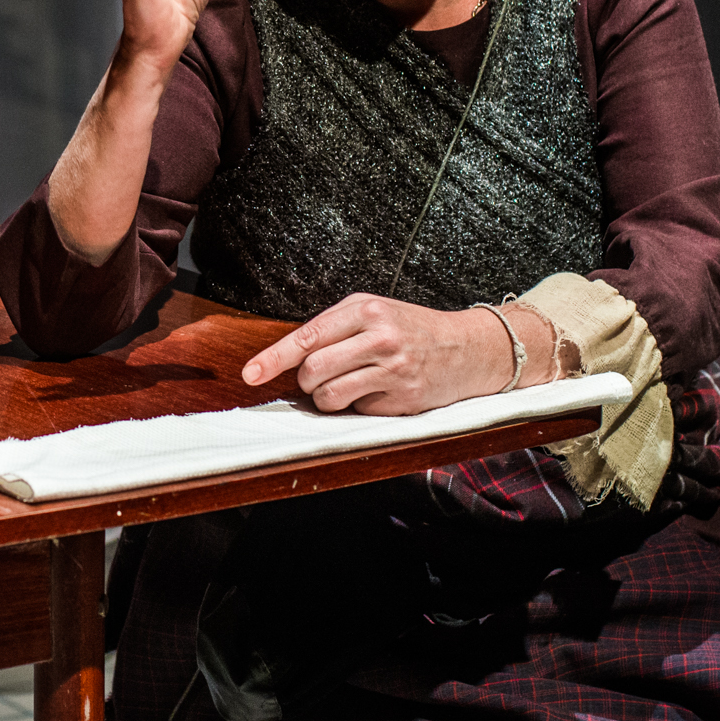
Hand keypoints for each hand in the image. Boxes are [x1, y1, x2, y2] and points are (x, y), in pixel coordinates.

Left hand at [241, 293, 511, 414]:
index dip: (274, 358)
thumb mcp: (374, 311)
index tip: (250, 374)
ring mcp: (394, 370)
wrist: (469, 348)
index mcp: (366, 309)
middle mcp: (380, 337)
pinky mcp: (404, 399)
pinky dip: (361, 406)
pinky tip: (381, 392)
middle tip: (321, 377)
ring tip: (351, 385)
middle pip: (313, 370)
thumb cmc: (411, 328)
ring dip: (328, 398)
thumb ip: (333, 327)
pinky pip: (358, 411)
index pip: (308, 336)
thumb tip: (289, 357)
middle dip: (307, 381)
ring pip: (329, 396)